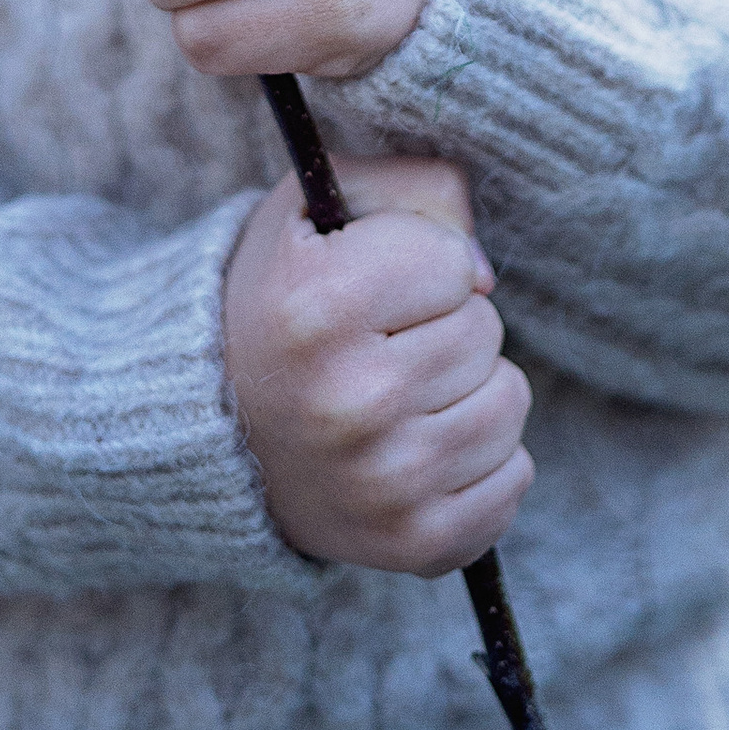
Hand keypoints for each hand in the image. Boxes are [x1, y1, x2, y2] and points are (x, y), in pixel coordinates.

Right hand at [223, 156, 531, 573]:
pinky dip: (483, 458)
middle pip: (485, 331)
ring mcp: (386, 484)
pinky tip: (422, 443)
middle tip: (384, 342)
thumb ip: (411, 187)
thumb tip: (483, 270)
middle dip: (447, 324)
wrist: (214, 433)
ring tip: (405, 391)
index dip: (423, 262)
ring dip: (471, 388)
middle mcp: (351, 402)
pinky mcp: (414, 543)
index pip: (453, 264)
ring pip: (510, 403)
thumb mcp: (315, 207)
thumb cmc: (279, 302)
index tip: (376, 283)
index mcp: (319, 309)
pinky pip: (514, 479)